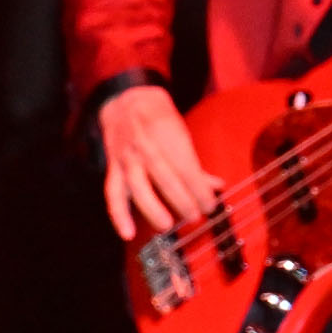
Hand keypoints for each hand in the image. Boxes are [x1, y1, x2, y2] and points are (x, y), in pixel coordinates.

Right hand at [95, 83, 218, 242]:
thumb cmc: (158, 118)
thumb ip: (196, 164)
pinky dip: (119, 215)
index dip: (200, 190)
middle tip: (195, 216)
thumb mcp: (180, 132)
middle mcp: (147, 147)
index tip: (210, 205)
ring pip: (139, 187)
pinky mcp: (114, 168)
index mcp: (167, 136)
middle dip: (182, 200)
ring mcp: (128, 159)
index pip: (187, 168)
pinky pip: (113, 194)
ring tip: (166, 225)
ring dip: (153, 208)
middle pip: (166, 178)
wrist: (126, 100)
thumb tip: (218, 186)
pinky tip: (127, 233)